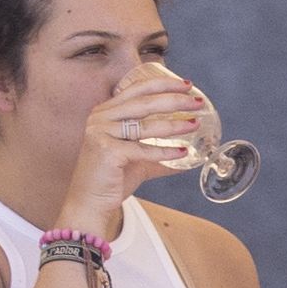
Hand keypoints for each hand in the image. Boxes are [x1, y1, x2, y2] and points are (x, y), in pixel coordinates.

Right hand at [65, 70, 204, 228]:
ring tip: (195, 124)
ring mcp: (101, 133)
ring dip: (174, 124)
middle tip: (197, 102)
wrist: (89, 203)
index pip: (137, 89)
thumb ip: (157, 152)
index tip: (187, 86)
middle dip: (174, 100)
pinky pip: (142, 149)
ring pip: (144, 125)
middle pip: (143, 102)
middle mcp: (101, 118)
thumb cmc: (110, 179)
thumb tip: (186, 154)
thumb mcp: (137, 160)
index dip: (164, 84)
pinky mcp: (107, 152)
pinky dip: (164, 151)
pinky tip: (182, 153)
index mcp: (106, 112)